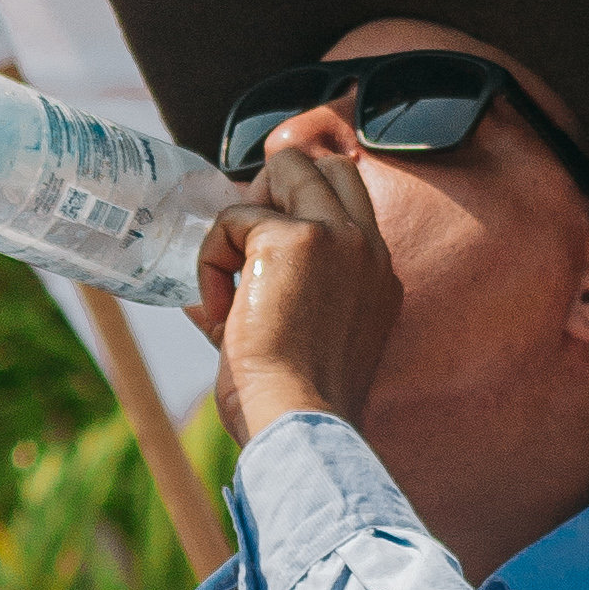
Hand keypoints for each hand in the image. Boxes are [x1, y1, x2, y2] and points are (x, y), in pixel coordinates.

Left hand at [200, 137, 402, 450]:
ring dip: (239, 224)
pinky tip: (217, 316)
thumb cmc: (295, 404)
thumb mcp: (310, 338)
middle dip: (271, 191)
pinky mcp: (291, 240)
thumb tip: (228, 265)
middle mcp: (366, 246)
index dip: (297, 203)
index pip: (347, 196)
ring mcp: (334, 236)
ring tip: (226, 292)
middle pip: (321, 165)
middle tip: (241, 251)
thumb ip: (290, 291)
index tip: (260, 248)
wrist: (299, 424)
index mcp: (378, 273)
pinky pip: (231, 221)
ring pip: (282, 169)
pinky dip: (210, 264)